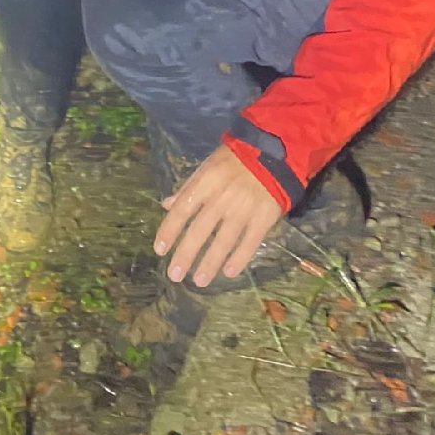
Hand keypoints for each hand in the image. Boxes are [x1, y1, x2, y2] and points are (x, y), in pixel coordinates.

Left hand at [154, 144, 284, 287]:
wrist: (274, 152)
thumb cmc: (236, 158)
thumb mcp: (208, 164)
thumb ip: (189, 186)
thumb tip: (167, 205)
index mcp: (207, 181)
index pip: (183, 209)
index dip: (170, 230)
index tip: (159, 250)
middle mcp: (223, 197)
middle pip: (201, 229)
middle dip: (186, 254)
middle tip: (175, 275)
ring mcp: (244, 208)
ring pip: (224, 240)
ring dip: (210, 263)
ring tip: (200, 281)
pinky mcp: (264, 216)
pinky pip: (250, 241)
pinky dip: (240, 258)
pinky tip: (229, 272)